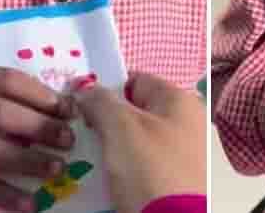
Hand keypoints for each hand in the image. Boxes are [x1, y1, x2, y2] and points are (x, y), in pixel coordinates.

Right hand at [0, 64, 74, 211]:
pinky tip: (29, 202)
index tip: (70, 111)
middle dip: (38, 127)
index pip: (7, 80)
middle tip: (67, 141)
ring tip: (56, 169)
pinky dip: (4, 194)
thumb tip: (66, 111)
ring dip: (26, 161)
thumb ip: (11, 99)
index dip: (41, 95)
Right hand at [73, 73, 205, 212]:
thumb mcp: (120, 126)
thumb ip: (100, 100)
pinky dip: (119, 171)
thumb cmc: (150, 168)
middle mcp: (184, 124)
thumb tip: (85, 91)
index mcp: (179, 101)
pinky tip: (102, 178)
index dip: (105, 89)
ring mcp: (180, 156)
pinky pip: (137, 168)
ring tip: (86, 158)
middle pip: (132, 113)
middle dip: (104, 122)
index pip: (134, 80)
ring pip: (131, 143)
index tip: (81, 105)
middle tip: (80, 133)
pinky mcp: (171, 183)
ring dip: (108, 149)